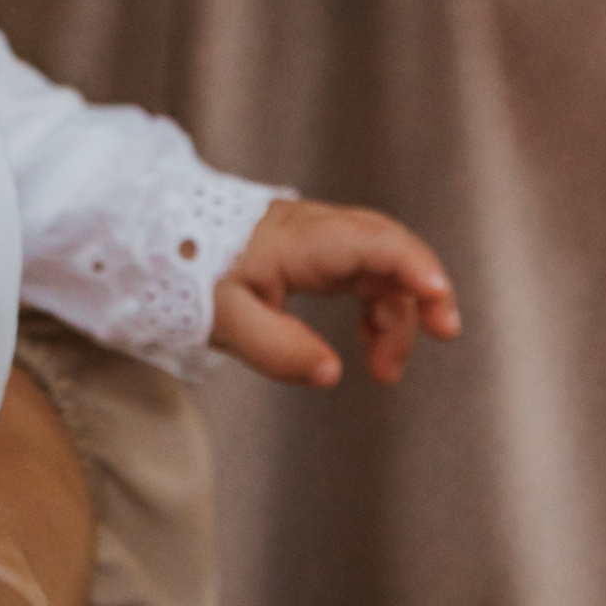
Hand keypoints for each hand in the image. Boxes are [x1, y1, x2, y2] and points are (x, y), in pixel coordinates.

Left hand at [212, 199, 461, 386]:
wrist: (161, 242)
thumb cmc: (189, 276)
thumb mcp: (225, 320)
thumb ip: (279, 350)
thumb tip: (333, 373)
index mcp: (300, 241)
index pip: (372, 241)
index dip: (413, 266)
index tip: (438, 300)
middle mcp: (318, 231)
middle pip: (390, 248)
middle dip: (423, 288)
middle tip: (445, 334)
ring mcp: (319, 239)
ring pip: (380, 266)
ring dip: (395, 313)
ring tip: (386, 371)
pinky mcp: (315, 253)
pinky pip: (363, 275)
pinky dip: (376, 309)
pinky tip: (369, 347)